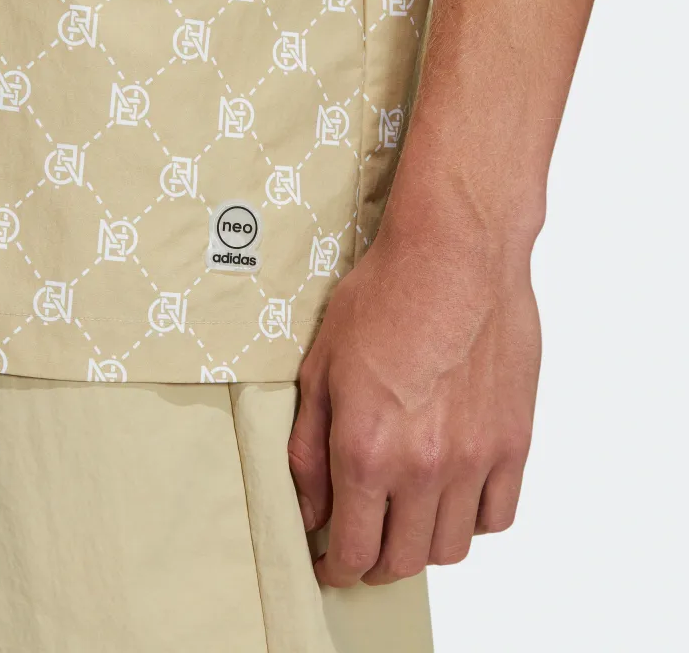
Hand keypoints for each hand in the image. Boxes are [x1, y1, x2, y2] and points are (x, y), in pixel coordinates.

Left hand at [288, 218, 540, 586]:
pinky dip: (472, 519)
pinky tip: (453, 494)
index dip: (336, 569)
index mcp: (367, 450)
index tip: (332, 566)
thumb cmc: (384, 298)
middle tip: (364, 546)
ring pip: (452, 548)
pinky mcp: (514, 441)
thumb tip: (311, 509)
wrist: (454, 255)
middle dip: (374, 564)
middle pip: (402, 560)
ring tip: (408, 518)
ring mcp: (475, 458)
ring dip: (423, 545)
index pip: (352, 550)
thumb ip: (310, 449)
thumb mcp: (321, 367)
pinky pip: (498, 515)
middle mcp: (424, 467)